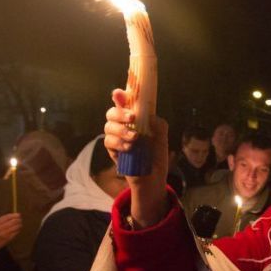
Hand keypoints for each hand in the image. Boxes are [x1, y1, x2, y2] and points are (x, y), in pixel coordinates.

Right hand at [0, 214, 22, 250]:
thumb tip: (10, 216)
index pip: (6, 217)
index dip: (13, 215)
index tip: (18, 214)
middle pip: (12, 222)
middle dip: (18, 219)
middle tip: (20, 219)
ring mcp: (4, 234)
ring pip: (15, 227)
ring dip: (19, 225)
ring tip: (20, 224)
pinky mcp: (7, 239)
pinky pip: (15, 233)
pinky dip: (17, 230)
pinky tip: (18, 229)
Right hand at [104, 89, 169, 226]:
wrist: (153, 177)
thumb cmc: (156, 154)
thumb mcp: (162, 138)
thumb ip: (159, 125)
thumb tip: (150, 117)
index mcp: (135, 118)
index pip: (124, 103)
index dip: (120, 96)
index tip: (120, 93)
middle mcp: (123, 125)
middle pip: (111, 112)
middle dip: (120, 113)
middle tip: (132, 117)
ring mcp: (116, 137)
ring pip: (108, 127)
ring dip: (121, 130)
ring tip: (135, 138)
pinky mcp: (113, 150)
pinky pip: (108, 142)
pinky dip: (119, 143)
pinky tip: (129, 148)